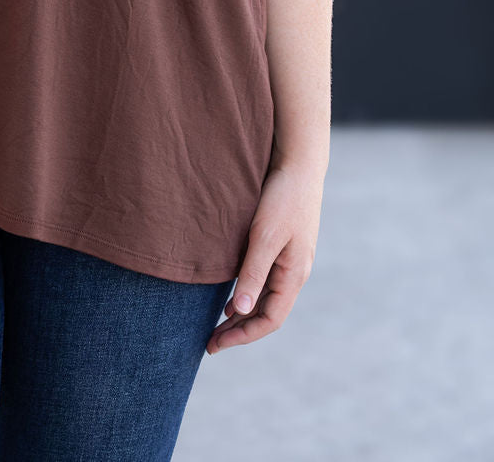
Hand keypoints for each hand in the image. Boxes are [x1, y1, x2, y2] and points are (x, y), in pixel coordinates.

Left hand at [205, 160, 324, 354]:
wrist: (299, 165)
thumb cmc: (282, 198)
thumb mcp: (263, 236)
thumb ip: (253, 273)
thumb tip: (242, 312)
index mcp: (293, 275)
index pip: (269, 320)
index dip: (243, 336)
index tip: (215, 344)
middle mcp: (294, 273)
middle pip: (267, 313)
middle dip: (240, 331)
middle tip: (210, 343)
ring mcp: (290, 261)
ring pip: (265, 298)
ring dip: (243, 314)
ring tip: (217, 325)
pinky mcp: (283, 247)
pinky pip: (265, 281)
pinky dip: (247, 294)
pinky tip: (231, 297)